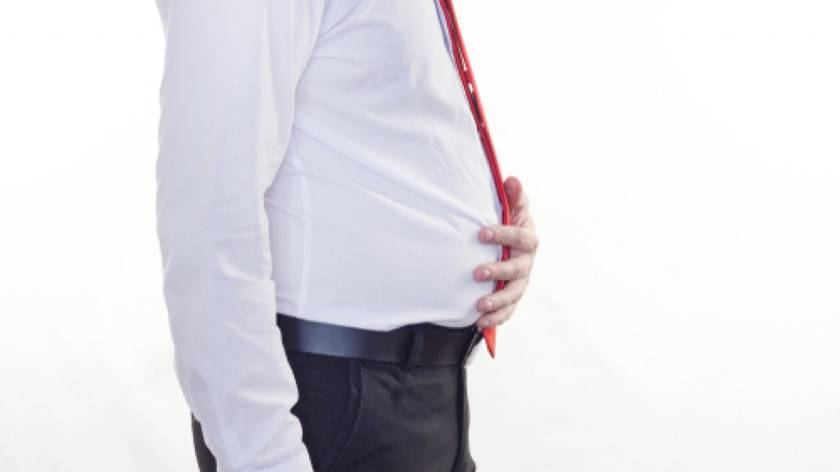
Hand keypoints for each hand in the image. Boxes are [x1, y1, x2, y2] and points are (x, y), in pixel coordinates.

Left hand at [473, 176, 538, 328]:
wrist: (510, 245)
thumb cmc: (509, 223)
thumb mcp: (513, 207)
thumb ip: (514, 196)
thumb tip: (511, 179)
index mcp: (528, 240)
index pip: (521, 238)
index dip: (503, 235)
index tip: (482, 233)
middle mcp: (527, 263)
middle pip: (517, 270)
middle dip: (498, 271)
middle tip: (477, 273)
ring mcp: (520, 282)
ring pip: (513, 294)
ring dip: (497, 301)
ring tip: (479, 306)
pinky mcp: (512, 298)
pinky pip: (508, 311)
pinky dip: (496, 318)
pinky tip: (480, 323)